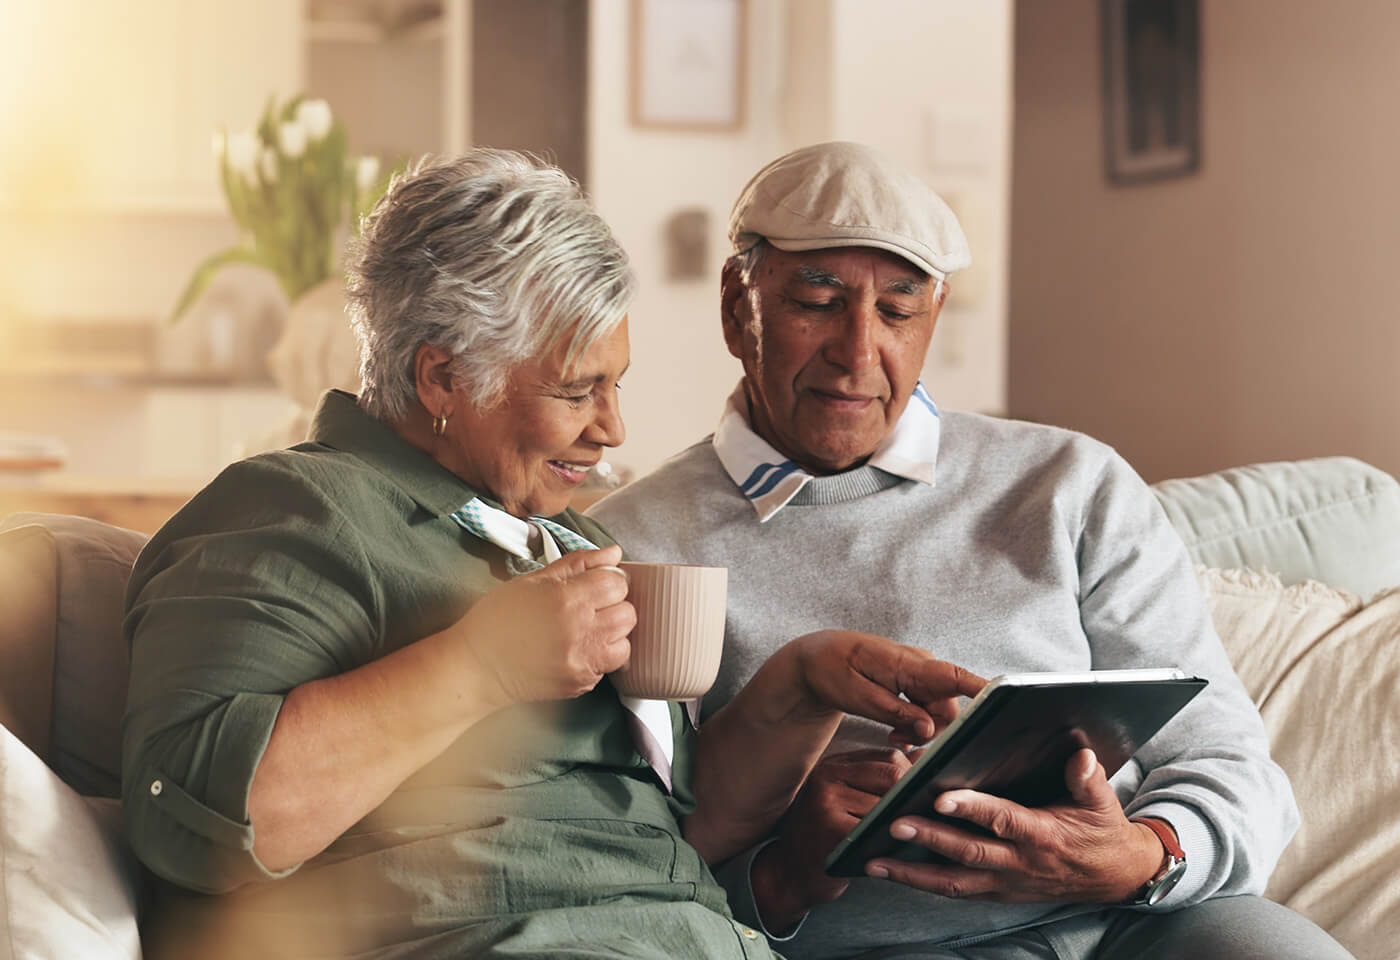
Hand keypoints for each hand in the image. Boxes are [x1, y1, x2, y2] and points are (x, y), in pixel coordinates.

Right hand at [458, 544, 635, 705]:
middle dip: (614, 606)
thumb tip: (613, 553)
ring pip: (625, 641)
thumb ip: (578, 564)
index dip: (608, 580)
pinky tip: (577, 648)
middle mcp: (579, 631)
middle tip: (591, 607)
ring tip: (587, 629)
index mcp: (566, 599)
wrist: (478, 666)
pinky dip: (601, 655)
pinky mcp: (581, 682)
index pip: (616, 583)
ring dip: (612, 632)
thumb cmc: (498, 619)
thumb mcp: (533, 581)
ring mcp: (582, 661)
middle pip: (627, 612)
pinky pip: (610, 665)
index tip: (596, 584)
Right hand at [751, 748, 915, 932]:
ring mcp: (826, 800)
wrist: (790, 873)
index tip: (928, 796)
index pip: (889, 757)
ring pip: (888, 802)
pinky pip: (876, 829)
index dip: (915, 777)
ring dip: (905, 820)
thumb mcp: (851, 800)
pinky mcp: (831, 828)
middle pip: (892, 774)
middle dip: (914, 796)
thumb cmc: (827, 838)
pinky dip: (890, 839)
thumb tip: (924, 759)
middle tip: (927, 818)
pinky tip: (893, 849)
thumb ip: (883, 779)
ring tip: (911, 833)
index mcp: (834, 764)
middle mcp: (827, 775)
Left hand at [789, 630, 984, 744]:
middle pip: (951, 707)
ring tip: (893, 736)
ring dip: (923, 730)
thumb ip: (895, 713)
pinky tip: (896, 732)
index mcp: (910, 664)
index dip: (985, 691)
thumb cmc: (831, 670)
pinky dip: (916, 724)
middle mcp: (922, 666)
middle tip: (900, 741)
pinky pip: (928, 708)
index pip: (957, 677)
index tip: (1007, 704)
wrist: (815, 657)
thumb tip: (929, 729)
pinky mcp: (914, 682)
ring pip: (940, 712)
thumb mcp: (857, 696)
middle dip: (934, 731)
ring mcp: (919, 674)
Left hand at [865, 748, 1164, 902]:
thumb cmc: (1101, 831)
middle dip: (929, 839)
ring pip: (953, 882)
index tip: (941, 798)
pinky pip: (955, 891)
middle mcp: (1020, 863)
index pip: (1003, 820)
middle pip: (968, 853)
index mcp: (1043, 835)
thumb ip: (1088, 778)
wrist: (1113, 878)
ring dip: (912, 873)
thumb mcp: (1103, 802)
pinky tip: (892, 872)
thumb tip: (1079, 755)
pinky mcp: (996, 892)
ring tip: (874, 860)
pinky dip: (922, 883)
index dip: (972, 810)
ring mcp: (1006, 882)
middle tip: (893, 823)